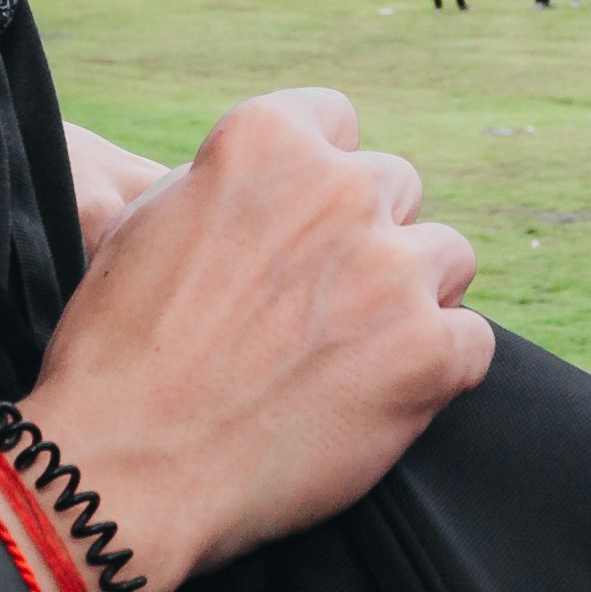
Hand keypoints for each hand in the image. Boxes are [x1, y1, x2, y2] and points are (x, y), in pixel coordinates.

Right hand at [12, 88, 488, 591]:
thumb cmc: (118, 355)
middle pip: (395, 187)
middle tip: (316, 307)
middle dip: (364, 238)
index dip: (317, 180)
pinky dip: (438, 369)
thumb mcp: (148, 225)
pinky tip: (378, 398)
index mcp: (265, 141)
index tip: (298, 229)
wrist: (124, 471)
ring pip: (446, 258)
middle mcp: (339, 188)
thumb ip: (231, 185)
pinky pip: (472, 340)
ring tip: (349, 356)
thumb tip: (285, 182)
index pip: (335, 121)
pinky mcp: (428, 352)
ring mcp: (391, 269)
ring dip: (410, 297)